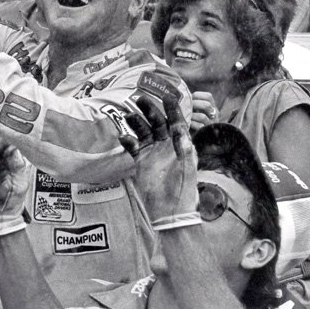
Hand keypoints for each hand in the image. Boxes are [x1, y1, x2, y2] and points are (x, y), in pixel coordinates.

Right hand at [123, 93, 200, 230]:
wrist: (170, 213)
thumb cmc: (183, 191)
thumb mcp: (187, 169)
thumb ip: (183, 149)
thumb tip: (180, 130)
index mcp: (181, 145)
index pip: (176, 121)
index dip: (172, 108)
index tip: (167, 95)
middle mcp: (166, 146)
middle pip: (157, 122)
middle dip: (149, 110)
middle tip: (139, 99)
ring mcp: (153, 153)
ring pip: (143, 131)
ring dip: (135, 122)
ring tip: (126, 115)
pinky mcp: (141, 162)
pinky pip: (133, 147)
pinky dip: (128, 140)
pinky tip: (122, 136)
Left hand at [190, 91, 218, 134]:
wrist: (203, 137)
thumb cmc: (198, 119)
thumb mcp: (199, 109)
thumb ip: (195, 103)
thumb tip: (184, 95)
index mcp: (212, 106)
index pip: (208, 96)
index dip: (197, 95)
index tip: (190, 98)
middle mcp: (214, 114)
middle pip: (207, 105)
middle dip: (194, 104)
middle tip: (187, 107)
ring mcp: (210, 124)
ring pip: (202, 117)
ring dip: (192, 115)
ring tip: (187, 115)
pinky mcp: (205, 132)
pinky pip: (199, 127)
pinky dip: (192, 124)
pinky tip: (188, 123)